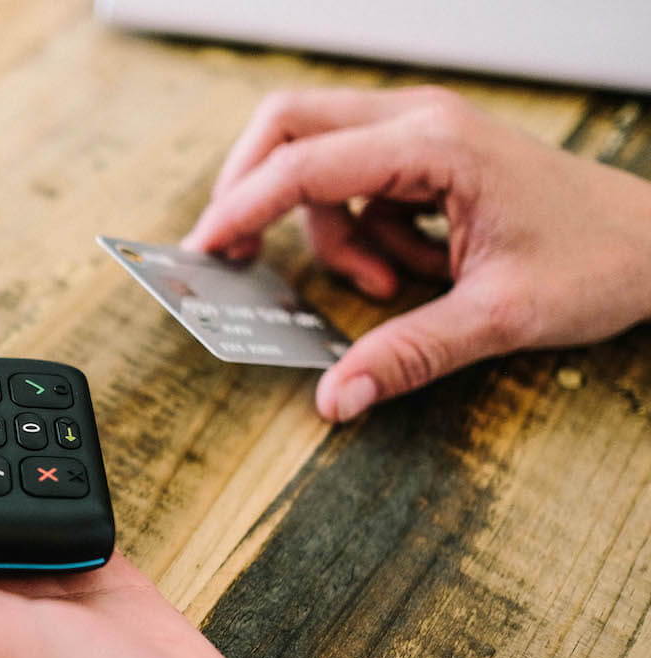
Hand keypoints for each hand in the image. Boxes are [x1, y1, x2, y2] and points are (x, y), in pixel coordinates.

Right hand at [183, 86, 650, 420]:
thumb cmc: (597, 261)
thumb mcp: (498, 318)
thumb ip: (407, 355)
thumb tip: (335, 395)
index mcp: (435, 144)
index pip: (304, 164)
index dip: (240, 208)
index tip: (202, 252)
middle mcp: (419, 119)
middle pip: (290, 125)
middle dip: (250, 188)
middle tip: (237, 251)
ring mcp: (420, 130)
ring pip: (316, 157)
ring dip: (326, 229)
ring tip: (387, 285)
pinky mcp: (423, 152)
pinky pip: (352, 181)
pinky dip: (359, 229)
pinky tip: (412, 268)